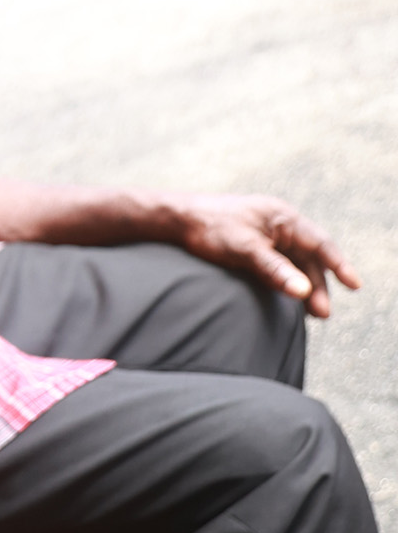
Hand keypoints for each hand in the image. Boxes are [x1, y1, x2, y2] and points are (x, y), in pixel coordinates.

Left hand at [164, 193, 359, 318]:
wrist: (177, 220)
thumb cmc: (210, 229)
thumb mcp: (244, 250)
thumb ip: (275, 270)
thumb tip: (303, 292)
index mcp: (282, 218)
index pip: (319, 243)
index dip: (339, 265)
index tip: (354, 285)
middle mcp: (280, 225)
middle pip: (309, 258)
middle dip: (318, 286)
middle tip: (323, 315)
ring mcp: (268, 236)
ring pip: (296, 265)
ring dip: (304, 288)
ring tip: (313, 315)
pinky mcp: (256, 247)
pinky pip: (281, 267)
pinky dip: (288, 284)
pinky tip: (292, 302)